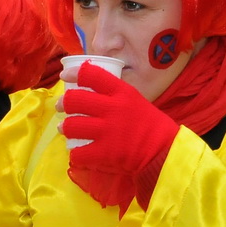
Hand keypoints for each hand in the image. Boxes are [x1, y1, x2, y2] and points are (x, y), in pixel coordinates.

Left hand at [59, 63, 178, 209]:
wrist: (163, 151)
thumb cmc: (149, 124)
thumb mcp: (135, 99)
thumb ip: (114, 93)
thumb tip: (88, 88)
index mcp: (122, 92)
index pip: (91, 74)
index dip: (74, 73)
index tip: (65, 75)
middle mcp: (113, 108)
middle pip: (75, 99)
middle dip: (63, 102)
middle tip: (62, 106)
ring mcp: (108, 131)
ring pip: (72, 125)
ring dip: (65, 127)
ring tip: (65, 129)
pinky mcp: (105, 152)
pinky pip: (78, 152)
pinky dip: (75, 154)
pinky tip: (78, 152)